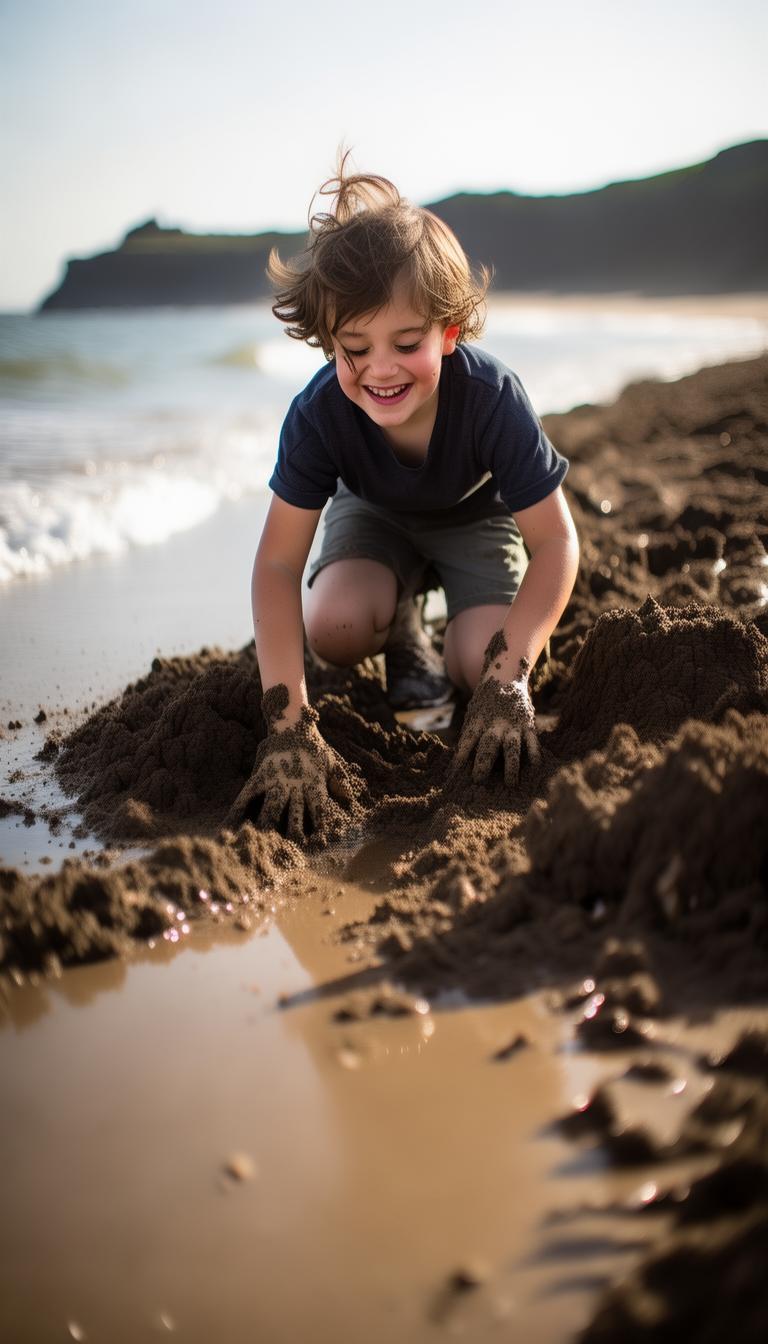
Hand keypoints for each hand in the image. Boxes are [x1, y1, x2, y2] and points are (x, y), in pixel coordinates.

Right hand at [225, 704, 354, 841]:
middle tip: (291, 851)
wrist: (292, 723)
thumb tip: (348, 798)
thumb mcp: (330, 761)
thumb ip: (338, 780)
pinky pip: (247, 795)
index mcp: (313, 783)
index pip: (318, 810)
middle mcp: (295, 785)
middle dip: (293, 833)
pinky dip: (238, 811)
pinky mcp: (260, 775)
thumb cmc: (314, 745)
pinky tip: (230, 826)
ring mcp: (276, 780)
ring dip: (269, 826)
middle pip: (294, 814)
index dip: (318, 827)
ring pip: (272, 808)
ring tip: (263, 844)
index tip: (319, 843)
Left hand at [452, 675, 539, 785]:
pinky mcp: (527, 724)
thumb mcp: (473, 715)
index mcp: (478, 722)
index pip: (467, 741)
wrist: (505, 677)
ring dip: (511, 766)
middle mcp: (495, 724)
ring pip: (512, 747)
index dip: (460, 756)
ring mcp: (513, 725)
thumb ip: (470, 735)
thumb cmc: (485, 704)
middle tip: (478, 780)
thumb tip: (458, 762)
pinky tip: (535, 766)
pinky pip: (532, 741)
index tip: (453, 772)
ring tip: (510, 783)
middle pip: (488, 745)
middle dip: (483, 763)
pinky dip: (534, 753)